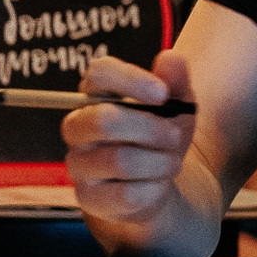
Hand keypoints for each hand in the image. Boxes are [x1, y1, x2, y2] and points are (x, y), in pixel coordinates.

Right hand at [62, 50, 195, 227]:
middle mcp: (78, 127)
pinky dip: (154, 189)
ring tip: (172, 163)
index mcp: (96, 95)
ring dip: (160, 162)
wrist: (158, 185)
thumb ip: (176, 81)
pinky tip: (159, 185)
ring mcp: (79, 164)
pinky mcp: (88, 198)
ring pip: (119, 161)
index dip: (130, 80)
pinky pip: (125, 195)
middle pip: (103, 120)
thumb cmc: (162, 138)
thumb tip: (171, 58)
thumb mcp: (178, 107)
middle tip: (175, 136)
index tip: (162, 94)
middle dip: (151, 129)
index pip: (98, 73)